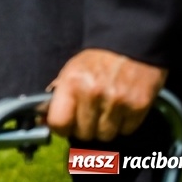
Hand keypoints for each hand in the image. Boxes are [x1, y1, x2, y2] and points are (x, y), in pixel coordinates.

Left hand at [46, 48, 166, 141]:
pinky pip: (126, 131)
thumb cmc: (95, 61)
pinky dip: (123, 125)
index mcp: (72, 83)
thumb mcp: (70, 71)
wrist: (129, 46)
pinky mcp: (139, 106)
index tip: (65, 125)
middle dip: (85, 128)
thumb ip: (58, 97)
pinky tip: (121, 109)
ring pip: (106, 136)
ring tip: (106, 111)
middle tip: (89, 115)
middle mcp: (93, 93)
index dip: (61, 128)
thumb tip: (42, 121)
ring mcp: (117, 101)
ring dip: (105, 128)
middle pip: (84, 134)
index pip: (59, 122)